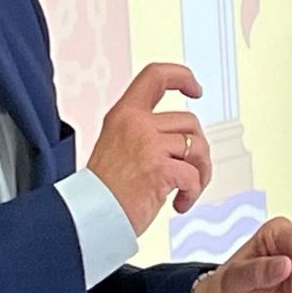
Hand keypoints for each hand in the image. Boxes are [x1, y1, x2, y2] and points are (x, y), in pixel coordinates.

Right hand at [87, 62, 210, 234]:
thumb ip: (144, 131)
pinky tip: (179, 203)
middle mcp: (136, 124)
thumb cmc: (105, 189)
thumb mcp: (116, 143)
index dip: (182, 77)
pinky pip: (193, 175)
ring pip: (198, 147)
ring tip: (185, 190)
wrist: (92, 215)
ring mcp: (148, 145)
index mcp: (124, 114)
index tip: (196, 88)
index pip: (156, 76)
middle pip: (190, 121)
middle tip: (191, 172)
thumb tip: (182, 135)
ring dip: (200, 173)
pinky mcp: (160, 169)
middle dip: (198, 149)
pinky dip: (193, 192)